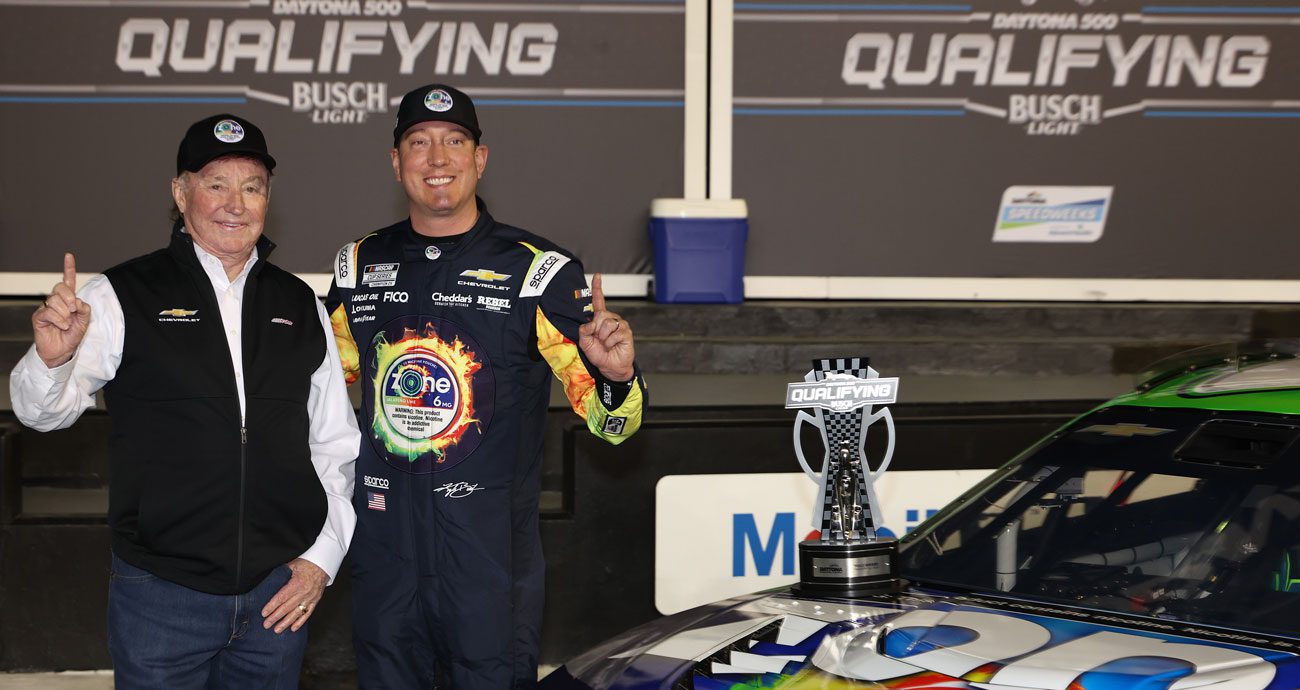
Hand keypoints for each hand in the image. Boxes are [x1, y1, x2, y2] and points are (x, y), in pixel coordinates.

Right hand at [33, 253, 90, 368]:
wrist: (62, 351)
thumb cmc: (72, 335)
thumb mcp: (84, 322)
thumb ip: (85, 310)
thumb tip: (78, 302)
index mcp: (68, 300)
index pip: (68, 281)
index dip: (68, 268)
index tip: (69, 255)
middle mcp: (56, 301)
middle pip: (60, 288)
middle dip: (69, 297)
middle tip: (74, 310)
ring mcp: (46, 308)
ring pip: (55, 300)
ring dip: (65, 313)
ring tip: (67, 324)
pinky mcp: (39, 316)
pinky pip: (49, 312)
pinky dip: (60, 320)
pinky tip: (62, 326)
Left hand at [261, 558, 327, 633]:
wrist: (323, 564)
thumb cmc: (307, 564)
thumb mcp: (293, 565)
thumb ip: (282, 574)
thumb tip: (270, 582)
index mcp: (297, 583)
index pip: (281, 597)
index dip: (272, 606)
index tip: (264, 613)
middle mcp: (303, 593)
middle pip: (287, 608)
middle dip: (275, 617)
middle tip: (266, 624)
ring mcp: (310, 598)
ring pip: (297, 613)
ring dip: (286, 622)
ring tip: (277, 629)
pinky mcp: (315, 601)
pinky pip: (307, 613)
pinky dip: (300, 622)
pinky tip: (293, 628)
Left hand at [578, 274, 634, 381]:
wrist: (610, 367)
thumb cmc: (599, 354)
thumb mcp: (585, 343)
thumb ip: (583, 330)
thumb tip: (591, 323)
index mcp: (600, 319)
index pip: (598, 301)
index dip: (597, 288)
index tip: (597, 276)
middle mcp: (611, 319)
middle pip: (600, 315)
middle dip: (596, 330)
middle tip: (600, 341)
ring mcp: (620, 324)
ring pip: (606, 324)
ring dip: (603, 338)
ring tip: (607, 345)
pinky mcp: (626, 331)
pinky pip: (614, 333)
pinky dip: (610, 342)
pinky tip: (613, 346)